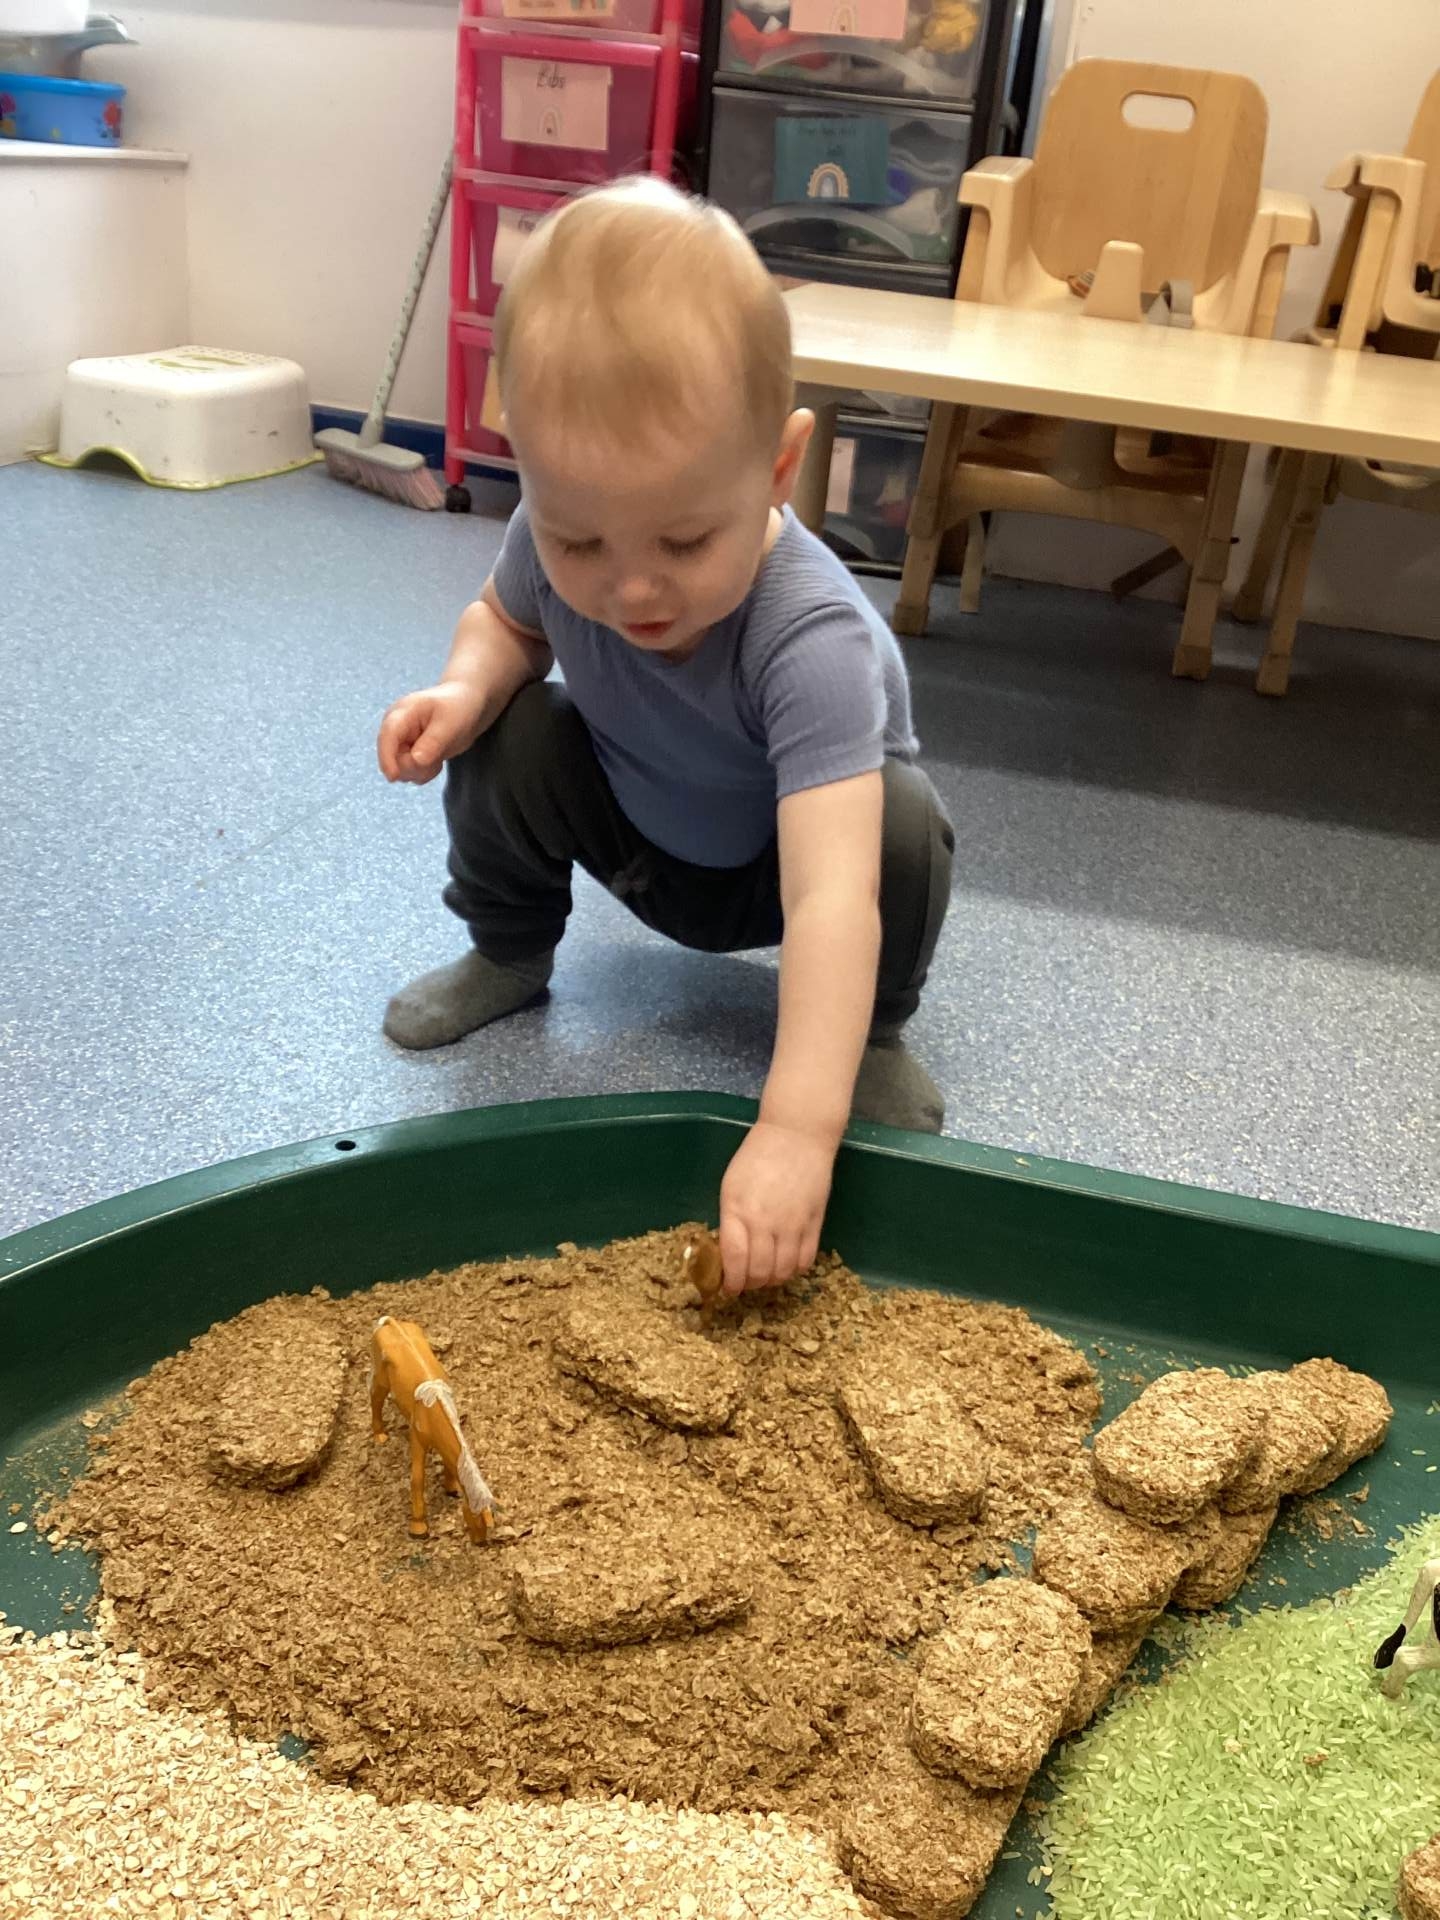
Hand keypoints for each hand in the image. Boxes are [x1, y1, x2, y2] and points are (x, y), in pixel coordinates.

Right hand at [377, 681, 487, 784]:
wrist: (466, 706)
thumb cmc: (458, 708)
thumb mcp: (450, 723)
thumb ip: (433, 742)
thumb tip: (416, 760)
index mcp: (402, 713)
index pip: (387, 737)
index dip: (386, 758)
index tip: (393, 777)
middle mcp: (396, 729)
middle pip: (393, 759)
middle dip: (414, 767)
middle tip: (437, 760)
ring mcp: (400, 742)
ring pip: (401, 770)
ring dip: (422, 770)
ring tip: (437, 755)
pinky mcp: (407, 754)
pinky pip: (411, 773)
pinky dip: (425, 772)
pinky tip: (436, 759)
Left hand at [718, 1120, 834, 1295]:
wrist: (797, 1135)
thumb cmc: (757, 1157)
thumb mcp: (731, 1186)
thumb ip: (730, 1220)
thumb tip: (730, 1254)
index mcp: (739, 1210)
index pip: (734, 1260)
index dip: (731, 1282)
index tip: (728, 1288)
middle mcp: (766, 1221)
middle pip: (759, 1272)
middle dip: (750, 1284)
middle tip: (746, 1282)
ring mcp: (793, 1224)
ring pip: (783, 1272)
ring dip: (772, 1280)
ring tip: (766, 1274)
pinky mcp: (815, 1223)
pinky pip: (805, 1261)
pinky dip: (794, 1270)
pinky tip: (787, 1264)